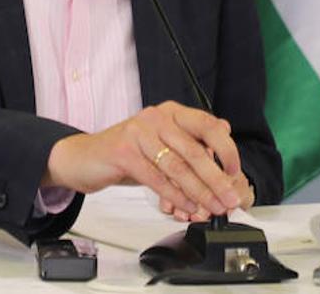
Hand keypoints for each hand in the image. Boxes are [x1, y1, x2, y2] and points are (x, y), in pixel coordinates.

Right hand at [43, 101, 243, 220]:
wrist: (85, 157)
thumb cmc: (128, 152)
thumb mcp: (163, 142)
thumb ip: (191, 138)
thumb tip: (225, 131)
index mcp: (171, 112)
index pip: (207, 125)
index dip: (225, 149)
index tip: (234, 172)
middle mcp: (156, 117)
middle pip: (195, 150)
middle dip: (216, 179)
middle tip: (229, 199)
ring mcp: (138, 132)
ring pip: (177, 166)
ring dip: (199, 192)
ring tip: (211, 208)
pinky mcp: (123, 151)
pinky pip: (156, 177)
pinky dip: (174, 195)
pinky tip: (186, 206)